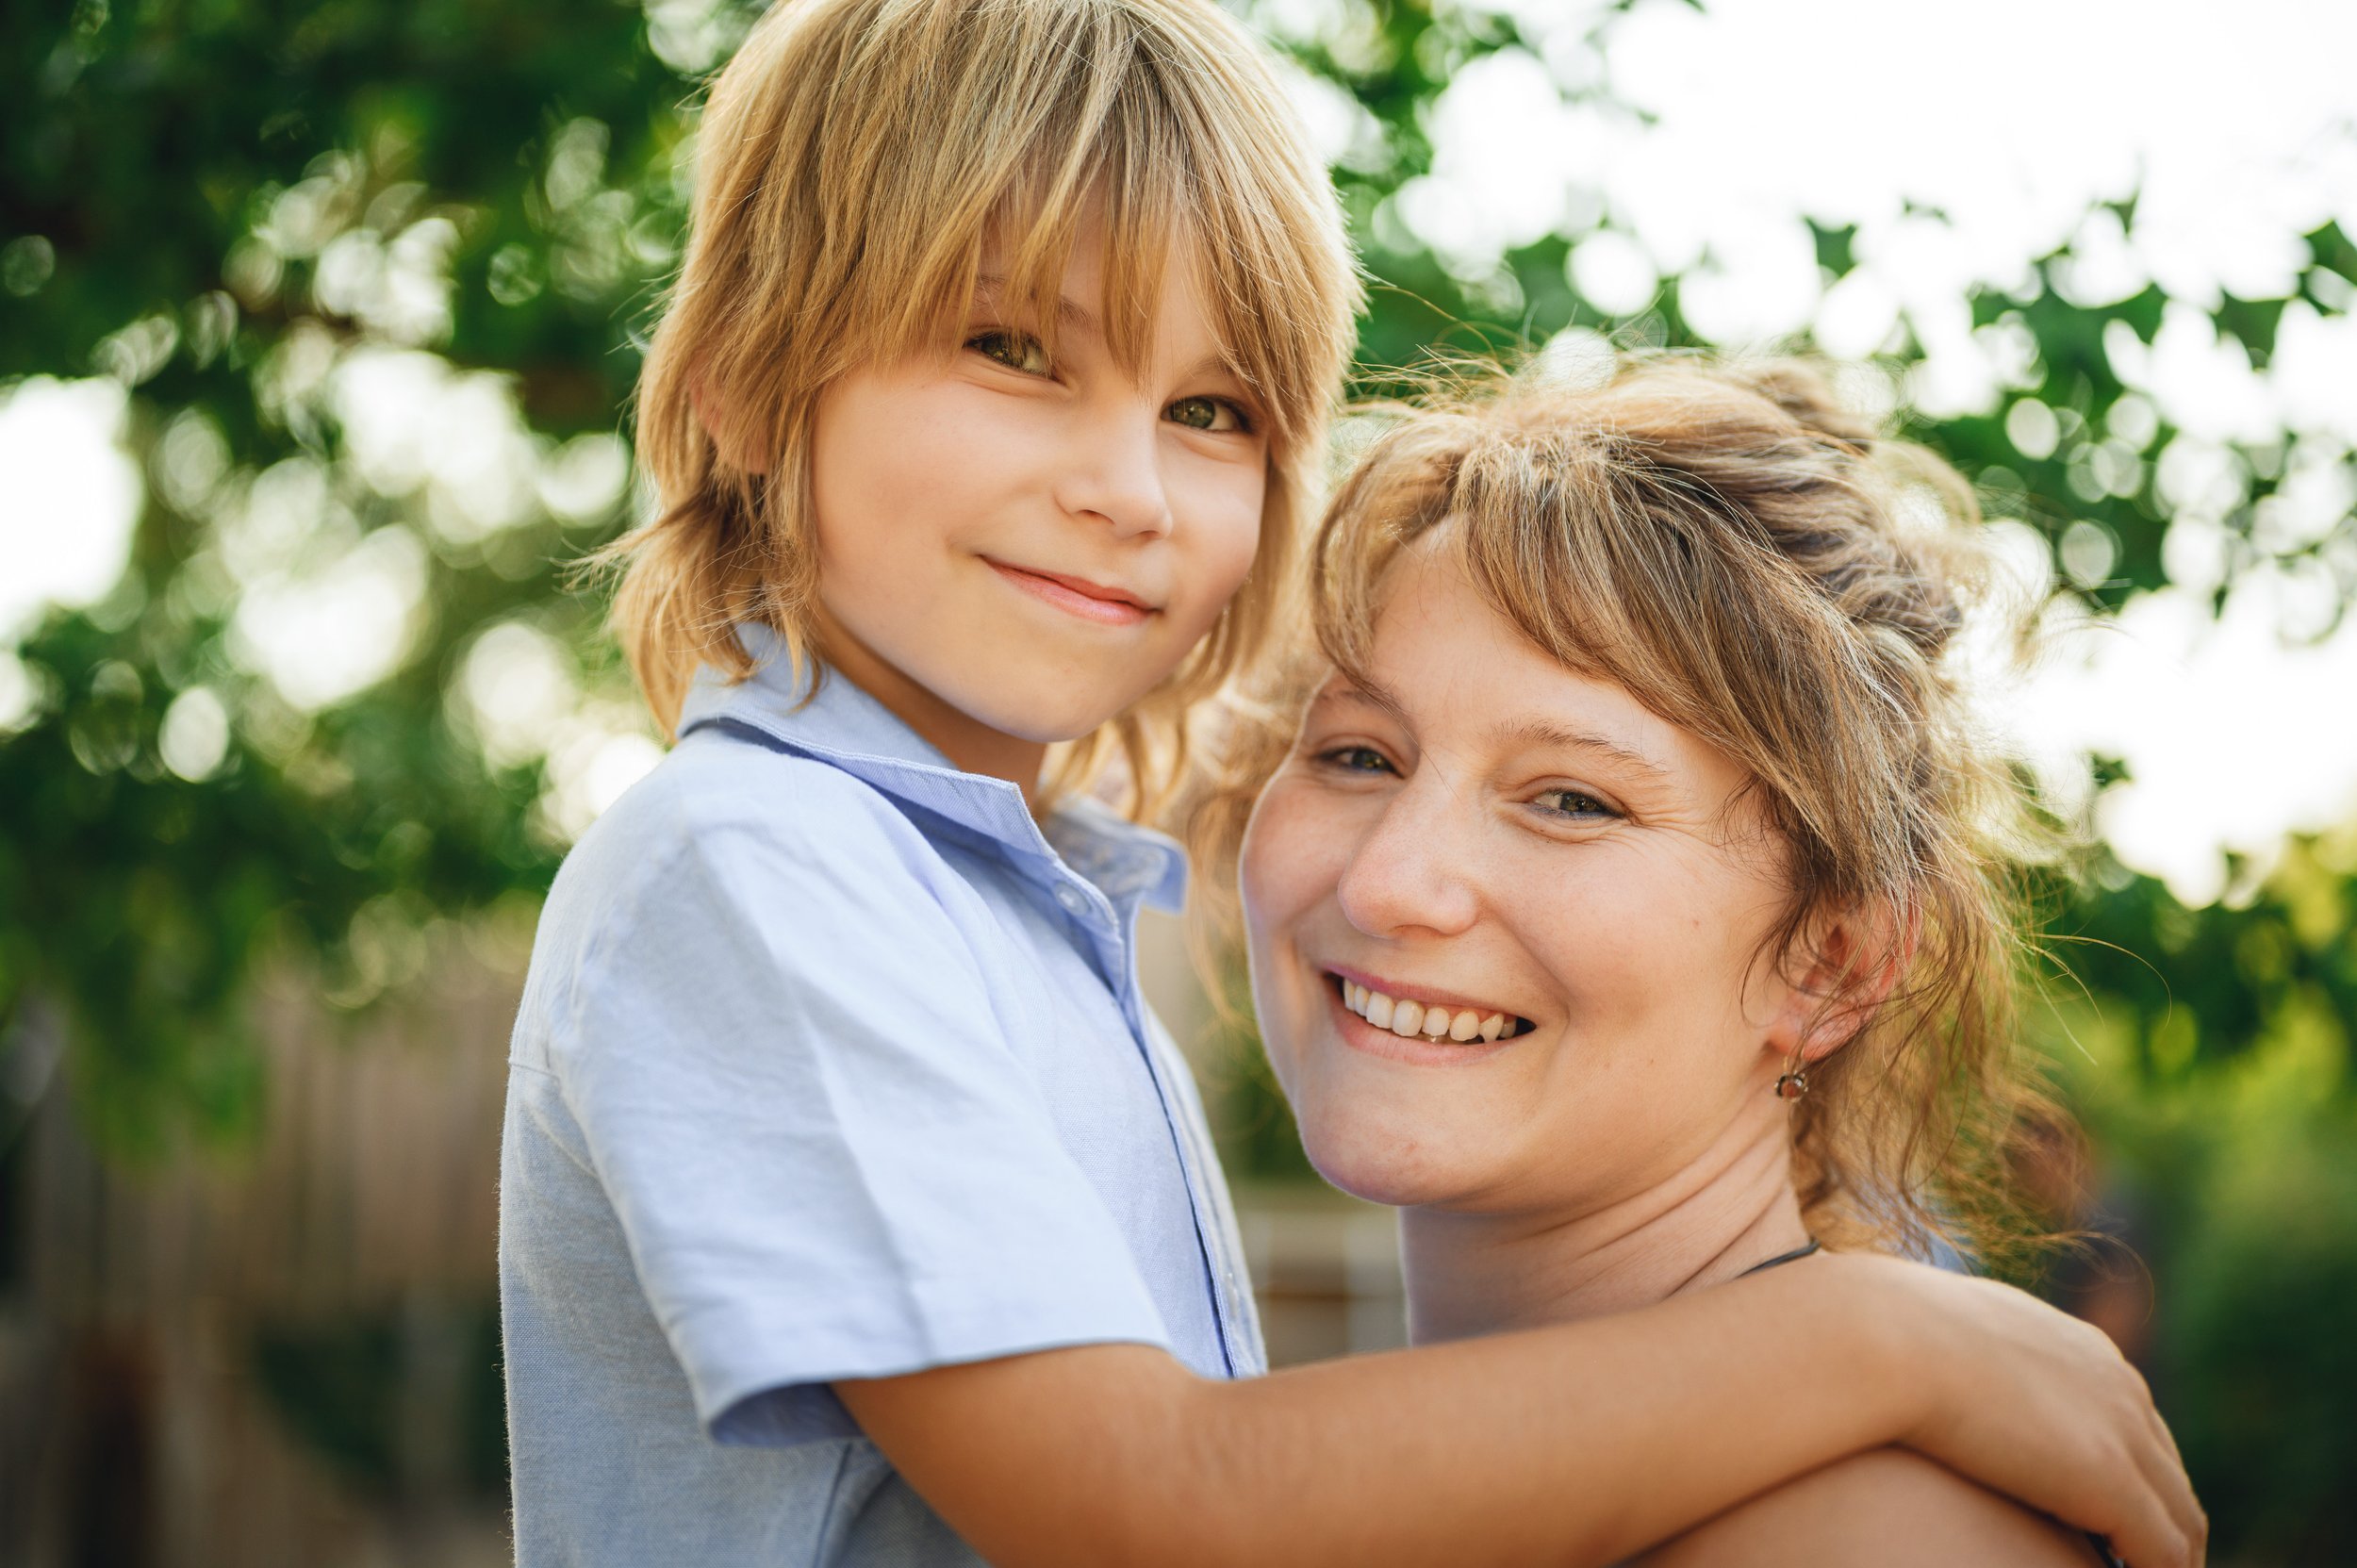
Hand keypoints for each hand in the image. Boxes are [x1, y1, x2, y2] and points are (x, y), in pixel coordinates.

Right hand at [1883, 1261, 2203, 1567]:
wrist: (1881, 1338)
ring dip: (2169, 1559)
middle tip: (2134, 1565)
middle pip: (2166, 1471)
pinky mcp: (2111, 1483)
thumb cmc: (1881, 1337)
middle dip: (2158, 1522)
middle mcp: (2118, 1383)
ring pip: (2179, 1518)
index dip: (2126, 1475)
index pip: (2130, 1422)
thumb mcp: (1939, 1337)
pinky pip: (2164, 1553)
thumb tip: (1925, 1375)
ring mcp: (2122, 1432)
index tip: (2105, 1518)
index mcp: (2080, 1346)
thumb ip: (1962, 1360)